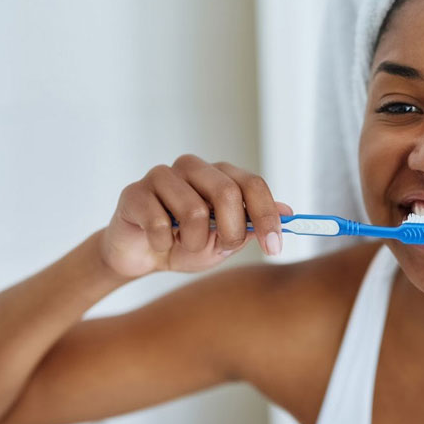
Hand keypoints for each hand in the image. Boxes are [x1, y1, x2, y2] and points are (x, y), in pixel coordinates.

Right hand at [99, 155, 292, 276]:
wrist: (142, 256)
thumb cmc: (186, 244)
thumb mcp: (226, 241)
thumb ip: (252, 225)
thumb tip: (289, 212)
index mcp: (220, 175)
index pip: (253, 184)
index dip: (266, 217)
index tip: (274, 247)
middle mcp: (193, 167)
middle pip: (227, 192)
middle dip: (231, 231)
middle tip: (222, 248)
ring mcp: (162, 176)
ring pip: (194, 210)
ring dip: (193, 242)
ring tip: (184, 245)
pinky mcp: (134, 192)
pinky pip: (159, 223)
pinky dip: (164, 244)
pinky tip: (159, 243)